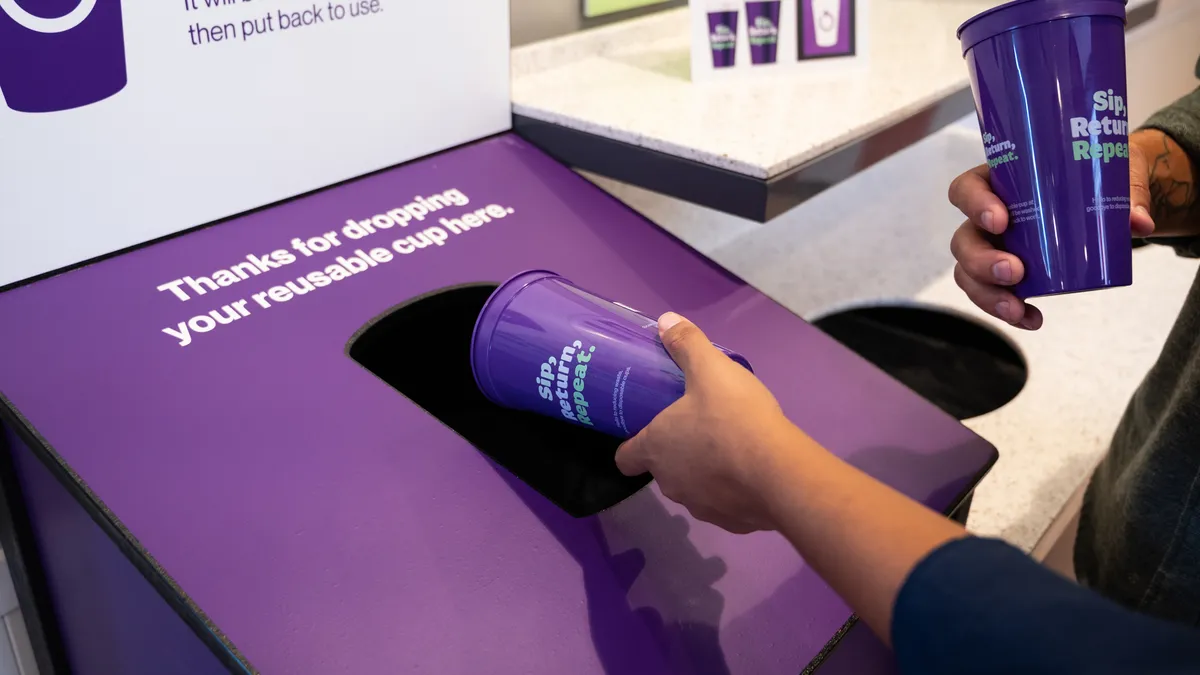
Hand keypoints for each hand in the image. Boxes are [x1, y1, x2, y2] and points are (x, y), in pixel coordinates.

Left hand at [614, 312, 797, 533]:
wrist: (780, 472)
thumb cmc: (734, 417)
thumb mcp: (710, 369)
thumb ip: (687, 344)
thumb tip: (665, 321)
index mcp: (656, 448)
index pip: (624, 457)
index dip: (631, 445)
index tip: (646, 429)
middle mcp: (670, 483)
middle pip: (662, 470)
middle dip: (676, 452)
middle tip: (699, 426)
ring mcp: (700, 507)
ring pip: (693, 488)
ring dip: (704, 472)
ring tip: (729, 447)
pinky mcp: (731, 522)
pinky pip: (725, 504)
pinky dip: (732, 491)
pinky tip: (751, 472)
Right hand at [947, 134, 1155, 329]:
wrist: (1107, 194)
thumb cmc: (1097, 174)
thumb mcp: (1115, 171)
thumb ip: (1128, 190)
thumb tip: (1138, 223)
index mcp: (1000, 181)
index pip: (966, 189)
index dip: (974, 205)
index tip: (1001, 221)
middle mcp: (986, 217)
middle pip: (963, 241)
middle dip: (982, 261)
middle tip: (1015, 272)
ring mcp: (993, 247)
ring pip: (968, 273)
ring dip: (988, 294)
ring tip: (1017, 307)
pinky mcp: (1007, 273)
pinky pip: (993, 294)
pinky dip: (1010, 311)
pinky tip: (1032, 319)